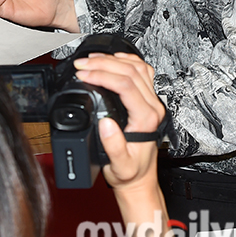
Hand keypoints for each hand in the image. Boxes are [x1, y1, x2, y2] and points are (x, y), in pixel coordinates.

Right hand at [74, 53, 163, 191]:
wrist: (140, 177)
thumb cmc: (130, 173)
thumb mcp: (119, 166)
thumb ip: (114, 146)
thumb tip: (105, 124)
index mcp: (146, 118)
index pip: (125, 85)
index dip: (102, 75)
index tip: (84, 74)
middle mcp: (153, 106)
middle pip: (130, 71)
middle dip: (103, 63)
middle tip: (82, 64)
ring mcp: (152, 100)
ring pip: (137, 67)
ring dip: (113, 59)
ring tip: (92, 59)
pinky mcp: (148, 98)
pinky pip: (142, 70)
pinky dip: (126, 60)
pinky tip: (113, 59)